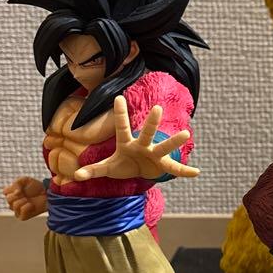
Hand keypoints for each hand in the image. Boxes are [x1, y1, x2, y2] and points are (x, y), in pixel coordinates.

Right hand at [3, 176, 46, 220]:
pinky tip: (31, 205)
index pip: (5, 192)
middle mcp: (13, 203)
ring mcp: (17, 210)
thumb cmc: (37, 187)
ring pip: (14, 206)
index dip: (13, 189)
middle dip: (18, 195)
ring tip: (29, 200)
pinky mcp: (23, 217)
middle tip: (26, 194)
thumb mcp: (25, 180)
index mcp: (12, 194)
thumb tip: (16, 193)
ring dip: (23, 201)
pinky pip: (20, 213)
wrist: (47, 194)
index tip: (21, 188)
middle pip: (9, 199)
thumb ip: (16, 183)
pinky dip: (26, 208)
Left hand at [72, 97, 197, 182]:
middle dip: (152, 123)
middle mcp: (142, 145)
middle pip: (147, 133)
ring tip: (186, 133)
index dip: (120, 114)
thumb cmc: (123, 164)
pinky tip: (196, 172)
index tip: (118, 97)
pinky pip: (174, 169)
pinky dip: (184, 171)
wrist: (140, 171)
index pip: (121, 127)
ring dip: (174, 141)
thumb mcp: (107, 168)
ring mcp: (154, 154)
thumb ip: (92, 170)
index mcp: (127, 143)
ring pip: (164, 147)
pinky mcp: (162, 165)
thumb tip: (75, 176)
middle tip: (157, 108)